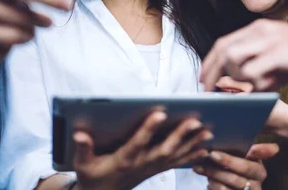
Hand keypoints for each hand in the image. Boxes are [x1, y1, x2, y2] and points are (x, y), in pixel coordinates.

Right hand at [73, 110, 211, 189]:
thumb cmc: (92, 175)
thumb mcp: (82, 164)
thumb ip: (82, 149)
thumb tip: (79, 134)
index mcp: (124, 160)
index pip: (138, 143)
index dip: (149, 129)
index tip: (160, 113)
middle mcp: (141, 164)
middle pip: (164, 149)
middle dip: (180, 135)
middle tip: (195, 120)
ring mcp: (151, 168)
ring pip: (175, 155)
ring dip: (193, 144)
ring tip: (208, 131)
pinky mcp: (157, 169)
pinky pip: (178, 162)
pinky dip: (193, 155)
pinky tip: (206, 147)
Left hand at [193, 143, 278, 189]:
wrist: (234, 183)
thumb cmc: (239, 164)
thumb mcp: (247, 155)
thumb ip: (256, 150)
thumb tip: (276, 148)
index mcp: (259, 172)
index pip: (246, 167)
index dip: (229, 160)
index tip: (213, 153)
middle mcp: (255, 186)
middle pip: (233, 179)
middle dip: (214, 170)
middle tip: (199, 162)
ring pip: (224, 189)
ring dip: (210, 178)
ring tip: (200, 168)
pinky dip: (211, 187)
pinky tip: (206, 181)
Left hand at [201, 19, 287, 91]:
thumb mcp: (280, 59)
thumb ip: (260, 69)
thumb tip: (242, 86)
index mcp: (259, 28)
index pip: (224, 42)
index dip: (210, 61)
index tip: (203, 78)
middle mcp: (260, 30)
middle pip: (222, 49)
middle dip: (211, 71)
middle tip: (207, 90)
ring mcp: (269, 41)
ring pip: (233, 58)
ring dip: (234, 77)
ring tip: (246, 89)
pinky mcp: (280, 54)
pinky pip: (253, 71)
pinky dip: (252, 84)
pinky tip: (265, 89)